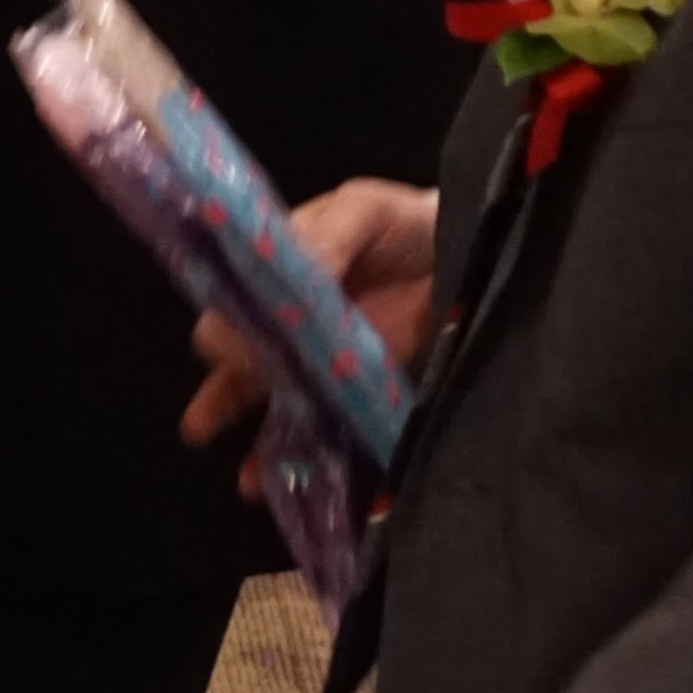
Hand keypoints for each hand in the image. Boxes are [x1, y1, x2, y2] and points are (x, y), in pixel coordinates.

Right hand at [181, 176, 441, 454]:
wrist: (466, 250)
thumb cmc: (406, 223)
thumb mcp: (366, 210)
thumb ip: (328, 236)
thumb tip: (283, 282)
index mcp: (274, 267)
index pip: (228, 298)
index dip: (226, 324)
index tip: (232, 346)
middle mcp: (280, 316)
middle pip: (233, 350)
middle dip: (226, 378)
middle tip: (231, 398)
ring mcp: (310, 357)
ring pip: (257, 392)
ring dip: (235, 421)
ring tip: (226, 459)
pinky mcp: (342, 389)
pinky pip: (303, 423)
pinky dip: (280, 455)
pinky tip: (263, 482)